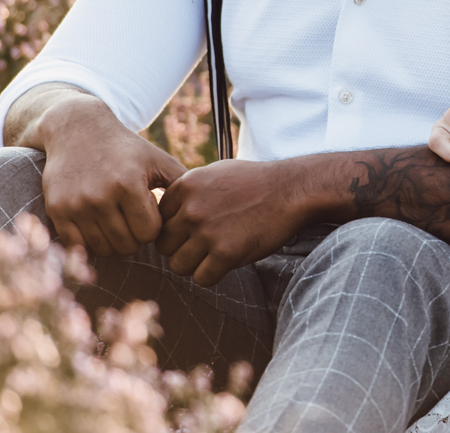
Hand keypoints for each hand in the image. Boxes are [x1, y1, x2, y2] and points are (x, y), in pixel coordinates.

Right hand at [39, 100, 186, 256]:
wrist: (78, 130)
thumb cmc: (126, 149)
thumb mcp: (158, 160)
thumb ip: (182, 185)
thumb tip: (207, 210)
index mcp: (129, 183)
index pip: (149, 233)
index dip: (153, 226)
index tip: (149, 211)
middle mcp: (100, 196)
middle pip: (127, 245)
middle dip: (135, 236)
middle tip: (133, 218)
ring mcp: (76, 205)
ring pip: (104, 248)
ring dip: (114, 239)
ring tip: (117, 219)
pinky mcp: (57, 210)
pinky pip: (79, 246)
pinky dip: (91, 241)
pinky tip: (98, 223)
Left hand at [156, 158, 310, 285]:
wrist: (291, 189)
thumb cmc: (255, 181)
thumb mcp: (214, 173)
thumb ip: (187, 191)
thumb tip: (161, 210)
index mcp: (185, 186)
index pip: (157, 221)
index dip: (174, 229)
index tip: (191, 229)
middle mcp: (191, 209)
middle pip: (164, 246)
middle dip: (181, 249)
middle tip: (203, 245)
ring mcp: (207, 232)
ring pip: (178, 265)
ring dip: (195, 264)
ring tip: (215, 254)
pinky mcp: (226, 253)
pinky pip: (202, 278)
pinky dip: (213, 274)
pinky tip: (227, 261)